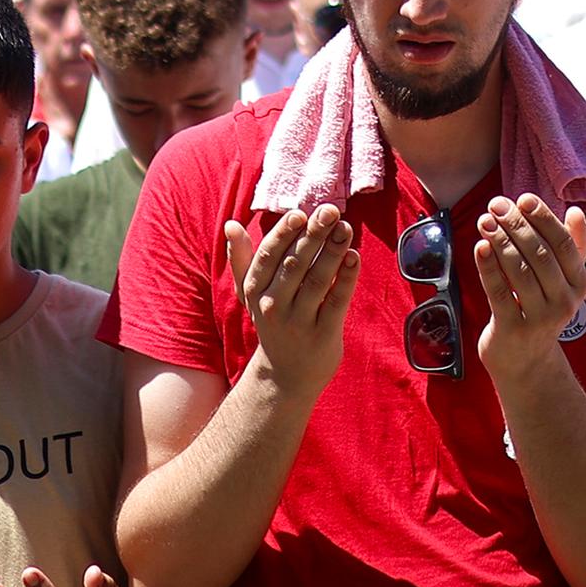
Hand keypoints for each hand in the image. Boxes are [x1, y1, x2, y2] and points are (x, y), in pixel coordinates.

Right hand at [224, 205, 356, 395]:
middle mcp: (274, 305)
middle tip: (331, 210)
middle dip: (314, 235)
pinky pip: (336, 301)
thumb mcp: (251, 294)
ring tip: (345, 228)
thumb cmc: (273, 322)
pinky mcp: (323, 333)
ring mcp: (299, 321)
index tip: (300, 213)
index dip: (285, 234)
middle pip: (295, 264)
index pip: (269, 256)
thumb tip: (231, 225)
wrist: (286, 375)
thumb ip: (242, 259)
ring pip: (317, 280)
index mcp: (255, 290)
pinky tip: (354, 257)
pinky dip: (346, 278)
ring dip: (333, 251)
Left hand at [470, 196, 585, 385]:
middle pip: (539, 255)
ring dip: (499, 240)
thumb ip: (573, 245)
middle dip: (516, 225)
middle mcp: (564, 302)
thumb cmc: (542, 307)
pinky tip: (479, 246)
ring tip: (484, 220)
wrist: (527, 361)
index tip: (523, 198)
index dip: (544, 218)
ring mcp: (539, 318)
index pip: (564, 244)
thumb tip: (578, 211)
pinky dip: (488, 267)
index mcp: (579, 284)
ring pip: (518, 271)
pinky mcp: (512, 329)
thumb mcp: (563, 280)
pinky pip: (498, 291)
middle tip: (496, 204)